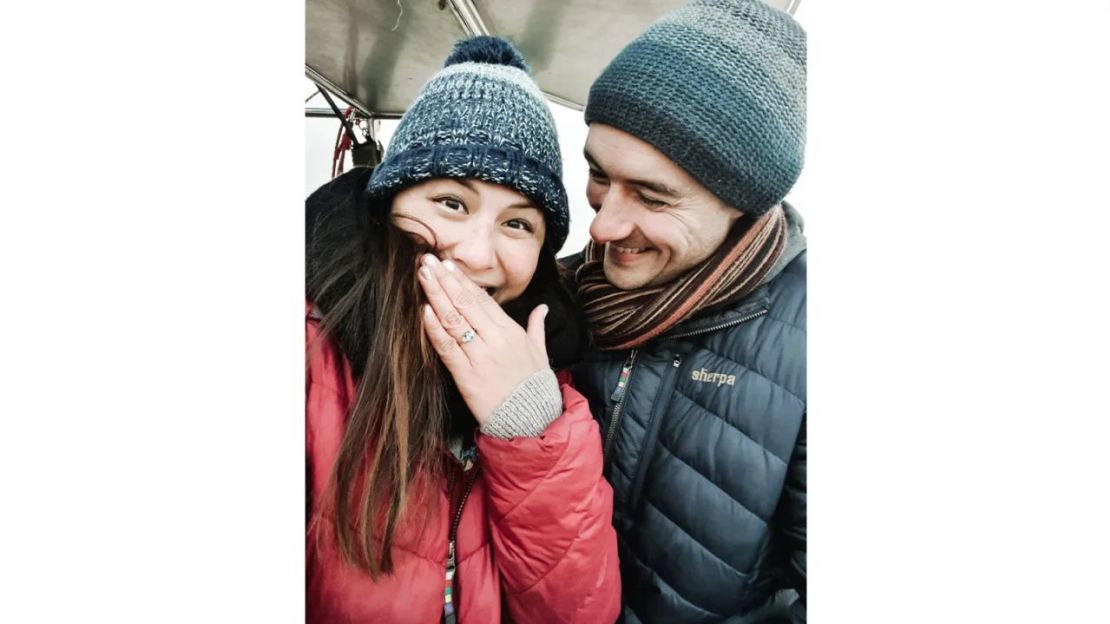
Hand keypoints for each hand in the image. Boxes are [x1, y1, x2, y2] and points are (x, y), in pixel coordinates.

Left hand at [417, 254, 550, 423]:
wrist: (531, 420)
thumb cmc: (533, 386)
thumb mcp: (540, 352)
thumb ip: (537, 326)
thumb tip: (542, 307)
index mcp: (511, 331)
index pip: (483, 299)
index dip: (463, 280)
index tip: (449, 264)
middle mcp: (495, 340)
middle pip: (465, 303)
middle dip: (445, 279)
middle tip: (428, 260)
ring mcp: (479, 356)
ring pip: (453, 320)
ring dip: (435, 295)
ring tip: (422, 276)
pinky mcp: (466, 375)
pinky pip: (447, 348)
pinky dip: (434, 329)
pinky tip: (424, 311)